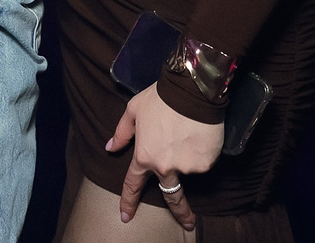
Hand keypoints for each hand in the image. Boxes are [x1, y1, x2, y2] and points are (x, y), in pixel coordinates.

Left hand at [105, 82, 222, 231]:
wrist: (191, 91)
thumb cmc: (160, 98)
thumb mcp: (133, 110)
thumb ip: (122, 133)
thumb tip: (110, 147)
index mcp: (144, 156)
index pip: (133, 184)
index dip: (128, 201)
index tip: (125, 216)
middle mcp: (165, 167)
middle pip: (171, 196)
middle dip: (180, 212)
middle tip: (187, 222)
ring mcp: (187, 167)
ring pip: (188, 168)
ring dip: (189, 156)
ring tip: (189, 133)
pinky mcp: (205, 163)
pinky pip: (202, 161)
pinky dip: (201, 152)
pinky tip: (200, 135)